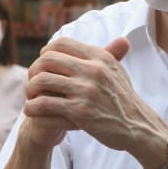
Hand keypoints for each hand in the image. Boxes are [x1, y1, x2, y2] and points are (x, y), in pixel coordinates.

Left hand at [24, 37, 163, 151]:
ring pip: (42, 80)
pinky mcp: (80, 111)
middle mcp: (92, 69)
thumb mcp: (116, 70)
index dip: (45, 53)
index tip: (43, 65)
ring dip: (30, 89)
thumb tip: (100, 41)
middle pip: (47, 59)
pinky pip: (45, 103)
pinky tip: (30, 111)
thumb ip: (105, 54)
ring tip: (30, 97)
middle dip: (33, 70)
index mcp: (99, 57)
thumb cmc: (123, 99)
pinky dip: (32, 107)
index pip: (60, 43)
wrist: (137, 127)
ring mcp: (86, 90)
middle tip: (32, 82)